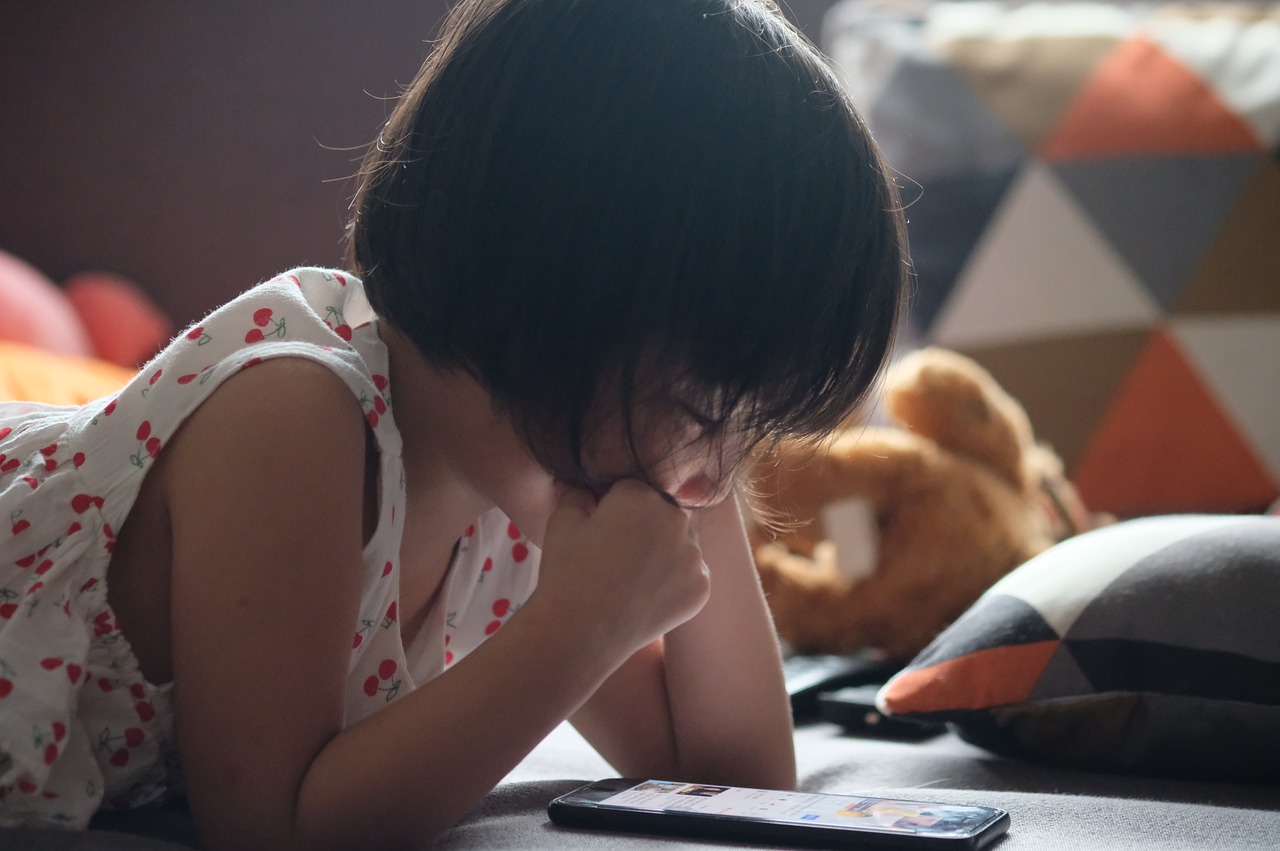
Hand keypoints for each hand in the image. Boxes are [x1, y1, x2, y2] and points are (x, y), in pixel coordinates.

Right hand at [534, 479, 710, 661]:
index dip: (612, 507)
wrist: (583, 634)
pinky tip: (647, 595)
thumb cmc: (567, 573)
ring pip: (679, 542)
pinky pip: (689, 574)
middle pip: (661, 512)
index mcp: (642, 496)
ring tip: (631, 578)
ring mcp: (694, 555)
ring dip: (662, 551)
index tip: (599, 530)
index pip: (631, 489)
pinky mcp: (702, 587)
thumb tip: (580, 485)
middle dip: (643, 525)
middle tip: (616, 555)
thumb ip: (575, 494)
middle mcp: (676, 519)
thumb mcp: (561, 522)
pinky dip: (673, 581)